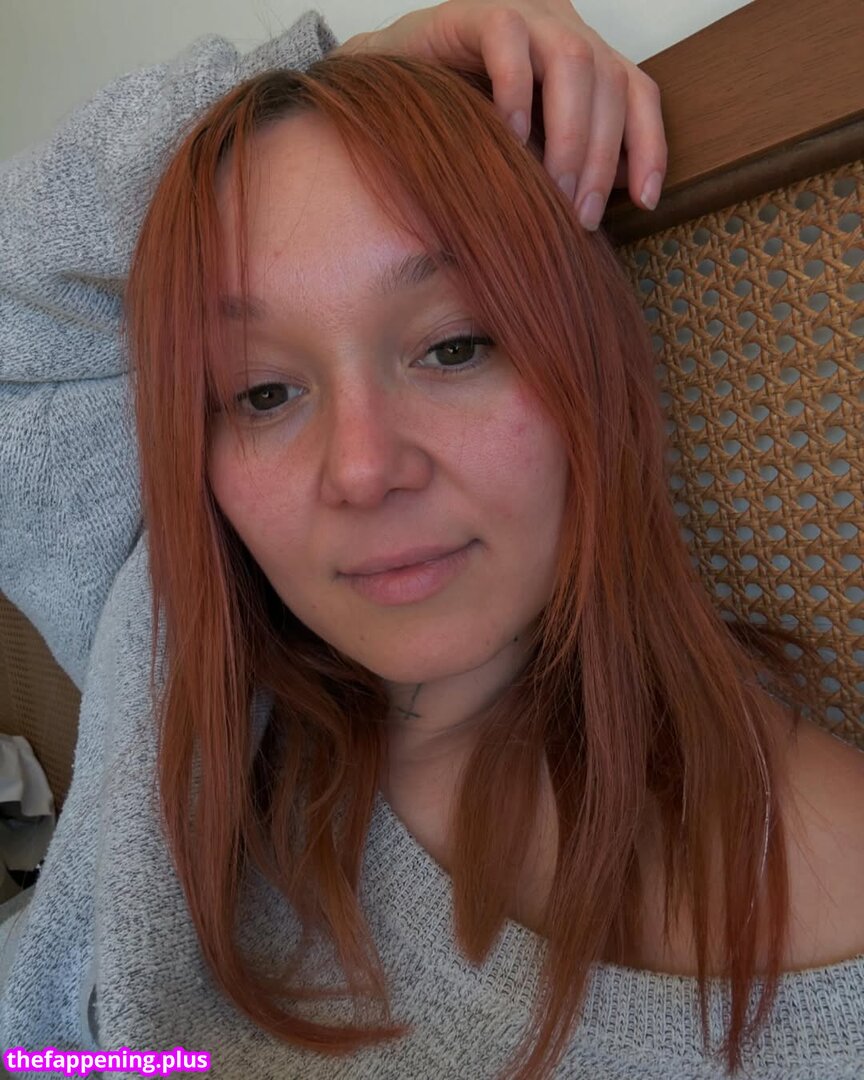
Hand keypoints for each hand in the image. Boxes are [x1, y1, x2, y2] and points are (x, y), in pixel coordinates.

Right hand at [335, 0, 666, 230]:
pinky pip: (508, 39)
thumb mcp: (524, 153)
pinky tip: (508, 136)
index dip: (650, 145)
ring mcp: (523, 15)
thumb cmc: (457, 130)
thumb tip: (611, 202)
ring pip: (574, 60)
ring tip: (549, 187)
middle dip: (602, 158)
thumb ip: (565, 165)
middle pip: (610, 83)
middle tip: (579, 217)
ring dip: (569, 133)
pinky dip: (515, 89)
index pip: (638, 92)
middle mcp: (561, 29)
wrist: (385, 97)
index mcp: (583, 62)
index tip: (646, 202)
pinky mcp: (475, 12)